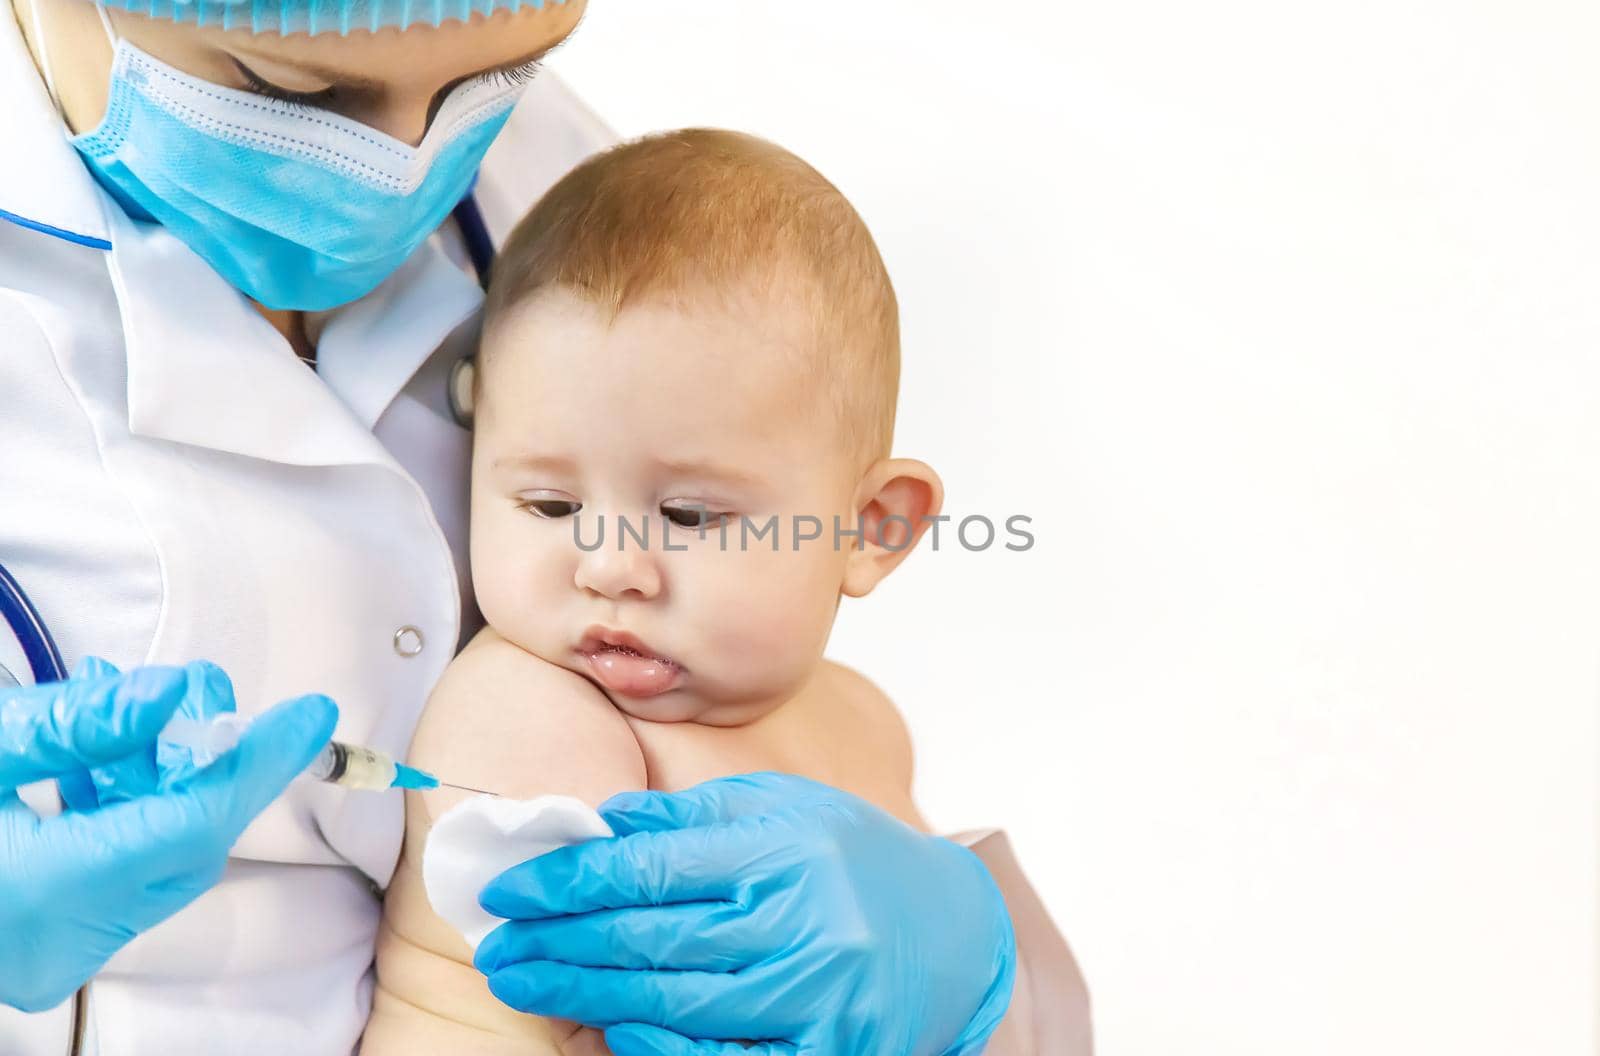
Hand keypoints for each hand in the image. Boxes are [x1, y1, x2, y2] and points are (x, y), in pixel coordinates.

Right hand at [0, 664, 336, 1011]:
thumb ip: (78, 724)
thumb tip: (177, 692)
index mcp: (41, 894)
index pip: (190, 826)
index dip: (257, 762)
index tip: (313, 714)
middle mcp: (60, 941)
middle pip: (183, 843)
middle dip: (204, 761)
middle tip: (201, 694)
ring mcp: (53, 953)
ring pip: (157, 855)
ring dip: (159, 775)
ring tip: (129, 706)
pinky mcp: (47, 945)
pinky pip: (120, 871)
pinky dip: (125, 807)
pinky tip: (99, 748)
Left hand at [475, 773, 1016, 1055]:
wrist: (958, 935)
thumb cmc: (856, 860)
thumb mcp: (785, 810)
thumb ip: (695, 816)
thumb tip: (602, 825)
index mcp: (787, 849)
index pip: (652, 866)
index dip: (569, 879)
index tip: (508, 887)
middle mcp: (804, 922)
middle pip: (650, 939)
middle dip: (558, 943)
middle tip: (497, 949)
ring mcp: (818, 997)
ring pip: (675, 1006)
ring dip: (588, 997)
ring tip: (528, 984)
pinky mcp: (830, 1052)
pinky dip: (661, 1051)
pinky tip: (612, 1032)